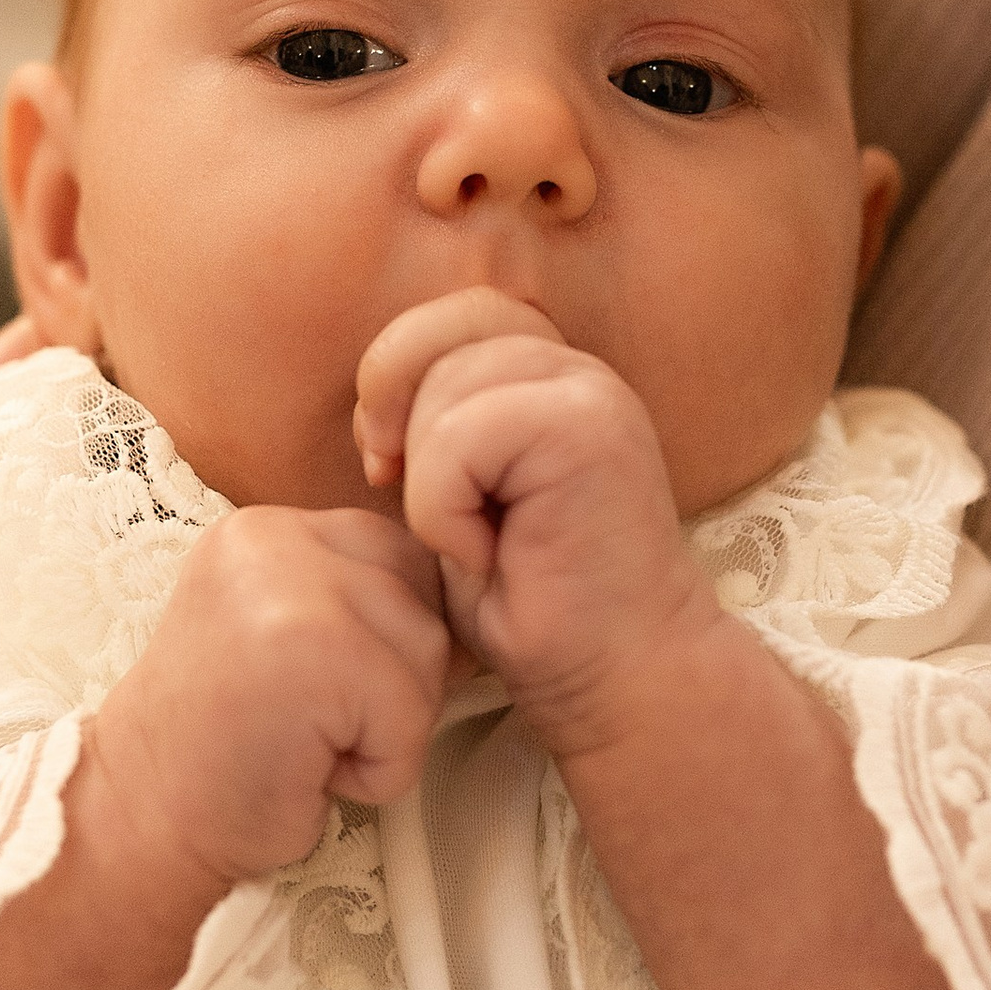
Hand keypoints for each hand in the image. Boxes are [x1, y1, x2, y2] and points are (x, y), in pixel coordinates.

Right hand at [85, 504, 450, 901]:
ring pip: (428, 654)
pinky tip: (310, 770)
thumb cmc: (225, 749)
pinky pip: (411, 715)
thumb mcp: (281, 633)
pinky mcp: (312, 648)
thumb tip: (467, 595)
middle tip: (307, 724)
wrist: (142, 821)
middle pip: (425, 598)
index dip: (388, 640)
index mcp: (265, 528)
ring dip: (388, 729)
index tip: (318, 690)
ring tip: (307, 744)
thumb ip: (351, 596)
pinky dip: (379, 770)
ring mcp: (289, 585)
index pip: (399, 556)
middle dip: (394, 682)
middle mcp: (273, 536)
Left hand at [356, 293, 717, 760]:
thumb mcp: (460, 497)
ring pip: (443, 389)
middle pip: (439, 342)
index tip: (386, 466)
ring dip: (429, 485)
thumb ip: (435, 425)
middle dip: (399, 426)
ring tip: (476, 544)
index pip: (454, 314)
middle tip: (421, 511)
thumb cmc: (534, 605)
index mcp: (550, 375)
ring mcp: (590, 392)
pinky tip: (488, 556)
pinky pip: (459, 438)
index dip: (397, 373)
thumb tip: (374, 398)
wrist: (617, 675)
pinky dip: (444, 510)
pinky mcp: (588, 428)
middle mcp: (577, 370)